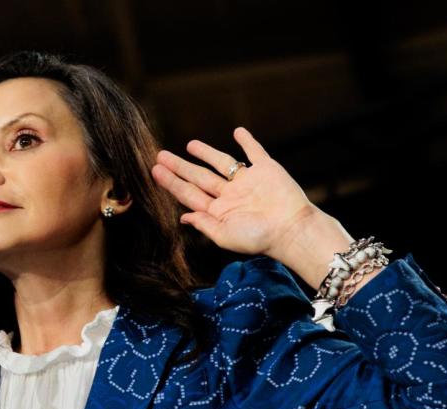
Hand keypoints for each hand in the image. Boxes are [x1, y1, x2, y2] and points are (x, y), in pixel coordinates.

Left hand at [151, 127, 317, 258]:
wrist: (291, 229)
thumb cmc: (258, 238)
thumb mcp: (224, 236)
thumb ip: (204, 224)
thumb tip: (183, 217)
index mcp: (219, 211)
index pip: (189, 194)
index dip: (172, 183)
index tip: (155, 172)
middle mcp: (230, 195)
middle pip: (199, 177)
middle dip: (180, 167)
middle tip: (161, 156)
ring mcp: (247, 181)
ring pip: (222, 163)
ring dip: (206, 153)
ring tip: (189, 145)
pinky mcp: (266, 170)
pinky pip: (255, 152)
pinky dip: (247, 141)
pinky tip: (238, 132)